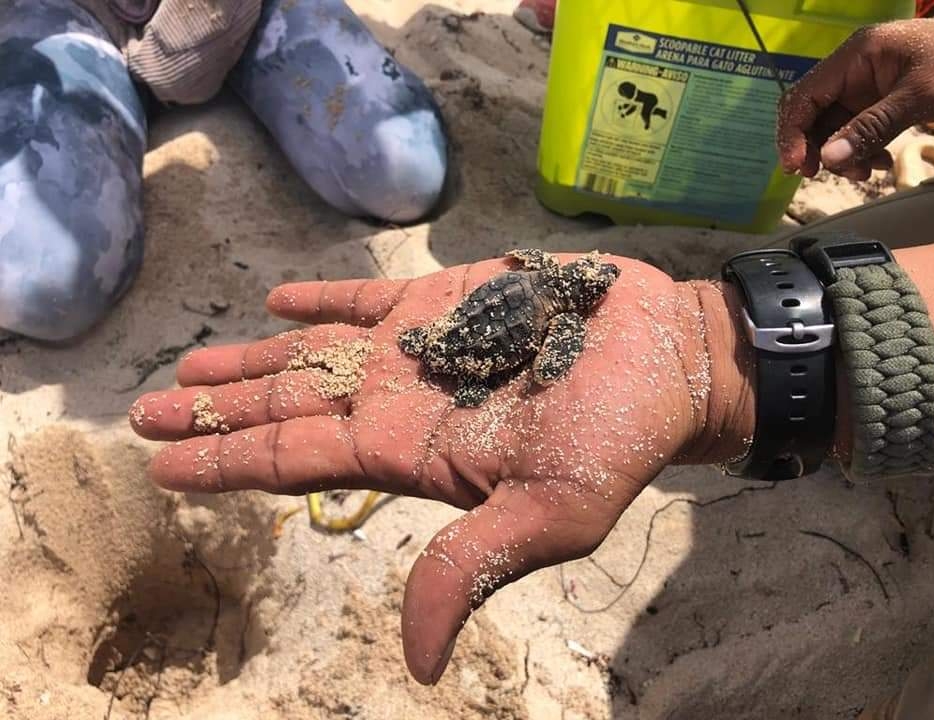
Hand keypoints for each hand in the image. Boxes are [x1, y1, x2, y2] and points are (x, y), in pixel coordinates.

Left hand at [128, 254, 752, 683]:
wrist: (664, 358)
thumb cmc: (615, 436)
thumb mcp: (552, 514)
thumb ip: (473, 567)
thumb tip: (417, 661)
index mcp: (409, 453)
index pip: (294, 460)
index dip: (225, 461)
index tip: (160, 465)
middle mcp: (396, 402)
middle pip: (284, 408)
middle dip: (214, 412)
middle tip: (146, 411)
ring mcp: (413, 347)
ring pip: (309, 353)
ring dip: (249, 360)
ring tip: (189, 364)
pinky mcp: (442, 298)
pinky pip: (362, 300)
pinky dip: (317, 300)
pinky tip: (275, 301)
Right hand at [778, 18, 933, 178]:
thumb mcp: (919, 96)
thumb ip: (872, 127)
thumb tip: (828, 159)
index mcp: (856, 56)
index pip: (804, 96)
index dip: (792, 133)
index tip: (797, 166)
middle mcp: (852, 71)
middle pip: (811, 115)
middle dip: (815, 148)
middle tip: (822, 174)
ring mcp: (863, 89)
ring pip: (831, 129)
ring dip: (841, 156)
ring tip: (867, 170)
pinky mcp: (876, 104)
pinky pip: (853, 133)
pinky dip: (859, 153)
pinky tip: (879, 163)